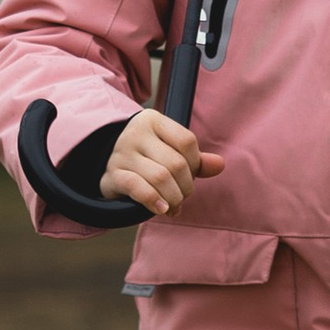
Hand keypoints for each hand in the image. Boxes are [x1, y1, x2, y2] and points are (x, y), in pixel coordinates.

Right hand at [99, 106, 225, 218]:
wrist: (109, 167)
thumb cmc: (147, 159)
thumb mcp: (171, 152)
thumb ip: (196, 160)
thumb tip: (219, 165)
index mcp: (153, 120)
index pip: (187, 141)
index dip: (195, 164)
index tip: (190, 175)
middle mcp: (135, 133)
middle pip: (176, 163)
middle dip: (186, 187)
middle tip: (182, 197)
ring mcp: (121, 153)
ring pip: (161, 178)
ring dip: (173, 198)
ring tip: (173, 206)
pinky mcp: (112, 174)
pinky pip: (138, 188)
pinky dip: (154, 201)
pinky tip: (161, 209)